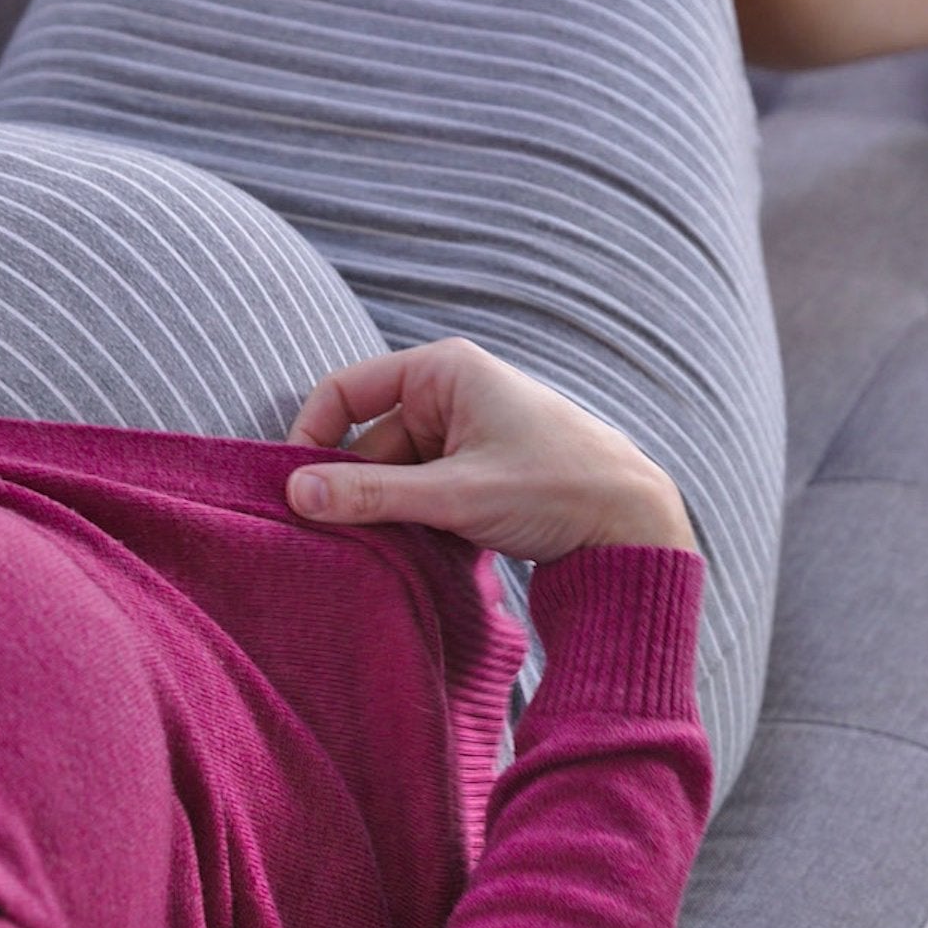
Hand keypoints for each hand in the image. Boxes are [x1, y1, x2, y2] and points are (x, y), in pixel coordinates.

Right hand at [284, 339, 696, 562]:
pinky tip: (422, 554)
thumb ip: (372, 494)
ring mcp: (462, 436)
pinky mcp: (474, 473)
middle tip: (343, 543)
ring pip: (394, 476)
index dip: (312, 437)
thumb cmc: (556, 489)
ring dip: (388, 515)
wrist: (632, 524)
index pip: (345, 391)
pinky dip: (415, 523)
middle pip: (368, 443)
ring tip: (394, 552)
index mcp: (442, 373)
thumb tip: (295, 495)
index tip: (295, 492)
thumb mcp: (455, 496)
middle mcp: (449, 394)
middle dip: (356, 491)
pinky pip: (421, 495)